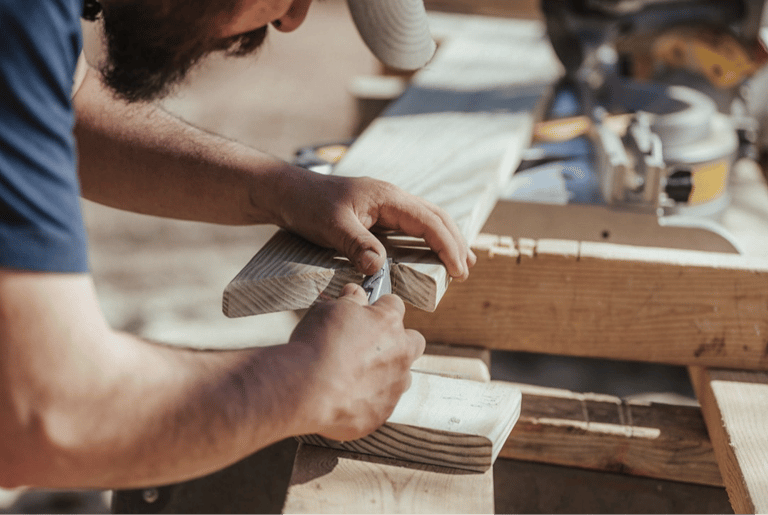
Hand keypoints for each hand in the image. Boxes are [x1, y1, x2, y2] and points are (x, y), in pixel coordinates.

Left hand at [276, 169, 476, 278]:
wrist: (287, 192)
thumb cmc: (308, 205)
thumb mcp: (331, 227)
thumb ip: (357, 245)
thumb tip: (379, 268)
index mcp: (388, 197)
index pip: (429, 221)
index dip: (447, 246)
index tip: (459, 270)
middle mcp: (392, 198)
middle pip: (436, 217)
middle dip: (455, 243)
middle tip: (466, 271)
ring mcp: (386, 205)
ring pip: (426, 219)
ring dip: (445, 240)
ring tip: (461, 262)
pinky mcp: (377, 214)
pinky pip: (411, 225)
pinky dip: (427, 239)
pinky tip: (430, 252)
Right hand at [288, 283, 425, 440]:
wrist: (304, 389)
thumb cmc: (316, 345)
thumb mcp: (329, 310)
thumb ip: (350, 300)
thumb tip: (356, 292)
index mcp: (389, 323)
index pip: (395, 305)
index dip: (380, 307)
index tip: (367, 312)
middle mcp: (400, 354)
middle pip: (414, 342)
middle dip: (398, 341)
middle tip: (370, 345)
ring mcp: (394, 387)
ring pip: (401, 377)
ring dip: (385, 374)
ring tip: (354, 375)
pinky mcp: (381, 414)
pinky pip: (380, 404)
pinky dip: (367, 400)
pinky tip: (343, 397)